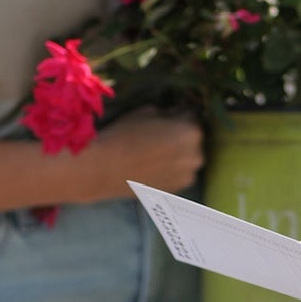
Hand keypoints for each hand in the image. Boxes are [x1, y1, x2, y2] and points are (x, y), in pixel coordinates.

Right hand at [83, 106, 203, 199]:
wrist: (104, 169)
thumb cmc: (124, 135)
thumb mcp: (148, 111)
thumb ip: (168, 114)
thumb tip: (173, 117)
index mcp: (192, 132)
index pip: (192, 116)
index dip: (177, 115)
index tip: (166, 117)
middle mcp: (196, 156)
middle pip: (193, 139)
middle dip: (181, 135)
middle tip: (159, 136)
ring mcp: (188, 176)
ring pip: (187, 158)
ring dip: (178, 154)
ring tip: (156, 154)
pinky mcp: (176, 190)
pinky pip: (179, 173)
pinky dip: (172, 169)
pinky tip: (153, 167)